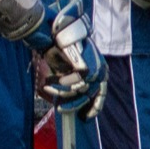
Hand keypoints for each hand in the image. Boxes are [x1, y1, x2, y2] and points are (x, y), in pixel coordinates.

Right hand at [37, 0, 107, 119]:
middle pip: (94, 92)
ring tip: (48, 86)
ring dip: (64, 92)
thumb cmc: (54, 49)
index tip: (85, 117)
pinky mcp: (87, 63)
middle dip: (77, 103)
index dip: (95, 105)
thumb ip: (69, 82)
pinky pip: (77, 84)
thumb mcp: (64, 69)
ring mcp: (95, 63)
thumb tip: (66, 102)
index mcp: (97, 65)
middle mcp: (99, 64)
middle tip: (62, 109)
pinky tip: (49, 82)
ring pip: (83, 89)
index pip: (101, 90)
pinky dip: (62, 86)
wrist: (48, 31)